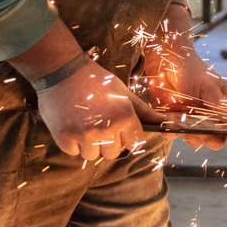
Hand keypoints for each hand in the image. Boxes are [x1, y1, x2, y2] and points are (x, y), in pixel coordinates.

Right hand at [34, 61, 158, 161]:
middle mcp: (106, 130)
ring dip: (89, 144)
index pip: (134, 144)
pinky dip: (71, 142)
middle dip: (107, 142)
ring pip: (92, 155)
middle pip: (113, 153)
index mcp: (124, 118)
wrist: (61, 71)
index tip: (118, 128)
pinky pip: (73, 152)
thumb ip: (144, 112)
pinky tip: (71, 123)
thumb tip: (165, 123)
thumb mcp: (123, 93)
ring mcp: (84, 136)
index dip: (126, 136)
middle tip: (98, 122)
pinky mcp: (64, 138)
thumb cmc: (96, 81)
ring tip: (84, 122)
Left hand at [143, 7, 226, 149]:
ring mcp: (191, 120)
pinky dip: (172, 132)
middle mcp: (208, 117)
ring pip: (196, 140)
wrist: (166, 60)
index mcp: (223, 108)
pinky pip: (174, 133)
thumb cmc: (192, 69)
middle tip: (205, 129)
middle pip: (216, 140)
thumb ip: (220, 105)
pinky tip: (171, 124)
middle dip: (212, 138)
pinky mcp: (173, 120)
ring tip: (186, 121)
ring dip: (192, 136)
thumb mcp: (209, 85)